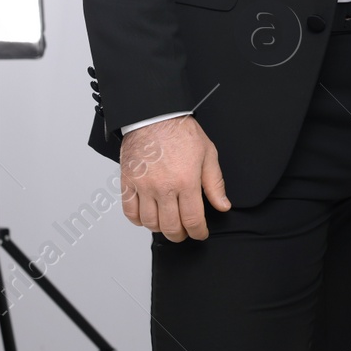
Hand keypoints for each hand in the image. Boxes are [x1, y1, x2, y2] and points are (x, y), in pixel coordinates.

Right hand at [119, 115, 229, 241]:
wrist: (154, 115)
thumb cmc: (181, 131)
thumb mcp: (208, 154)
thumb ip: (215, 183)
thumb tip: (223, 206)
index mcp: (186, 181)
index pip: (193, 220)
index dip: (198, 232)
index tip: (200, 233)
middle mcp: (164, 187)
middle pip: (170, 227)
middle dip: (180, 235)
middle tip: (185, 232)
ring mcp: (143, 186)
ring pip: (150, 223)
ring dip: (161, 228)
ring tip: (168, 222)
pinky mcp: (128, 182)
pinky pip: (130, 212)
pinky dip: (138, 220)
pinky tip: (148, 216)